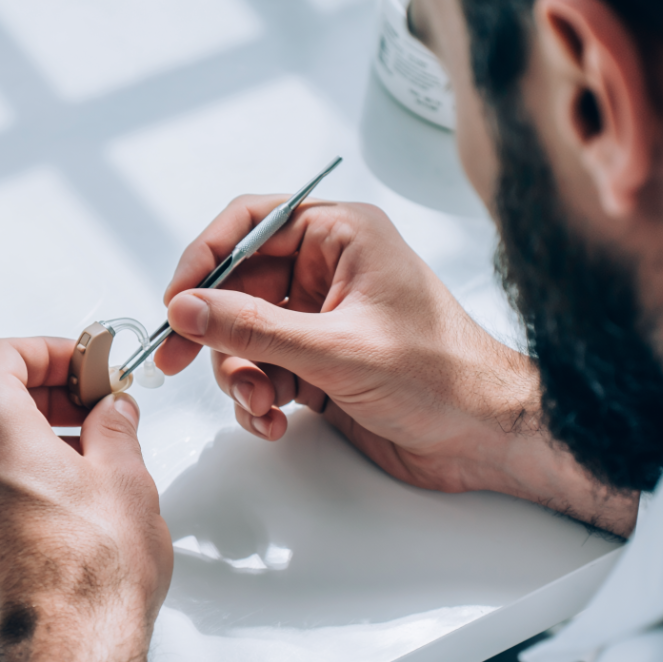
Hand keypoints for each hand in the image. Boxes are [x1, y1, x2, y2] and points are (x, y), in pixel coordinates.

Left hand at [0, 337, 171, 661]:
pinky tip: (53, 491)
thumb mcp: (125, 479)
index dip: (44, 350)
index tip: (80, 363)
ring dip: (20, 430)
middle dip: (35, 388)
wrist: (66, 655)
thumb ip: (114, 428)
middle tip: (84, 400)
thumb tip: (111, 412)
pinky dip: (4, 470)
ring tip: (78, 449)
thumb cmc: (89, 580)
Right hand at [157, 196, 636, 534]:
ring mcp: (322, 320)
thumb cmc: (442, 375)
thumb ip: (254, 329)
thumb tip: (187, 308)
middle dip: (213, 332)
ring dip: (241, 376)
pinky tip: (276, 421)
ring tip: (262, 405)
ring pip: (245, 337)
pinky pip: (264, 372)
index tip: (175, 300)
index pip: (252, 224)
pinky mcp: (320, 365)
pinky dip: (259, 400)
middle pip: (238, 287)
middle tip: (176, 362)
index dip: (205, 257)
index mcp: (342, 236)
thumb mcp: (337, 350)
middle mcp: (329, 271)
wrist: (487, 437)